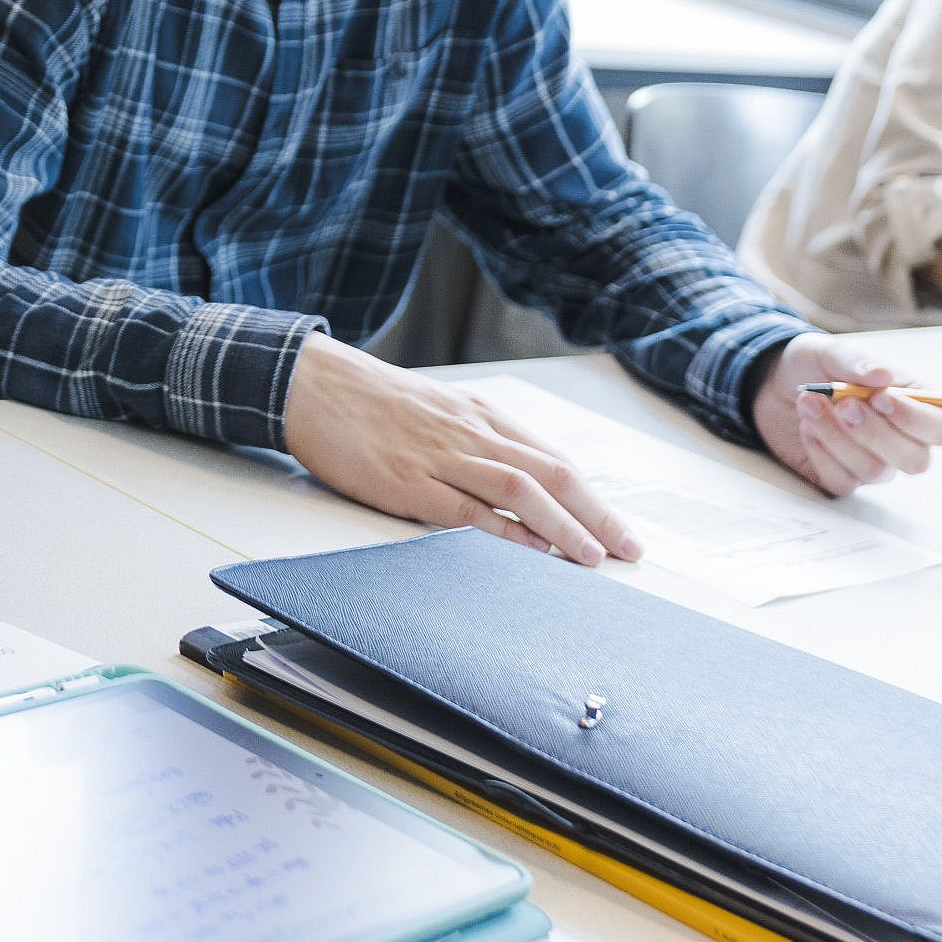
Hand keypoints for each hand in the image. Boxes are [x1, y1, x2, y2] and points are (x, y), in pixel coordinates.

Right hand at [280, 335, 638, 562]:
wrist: (312, 384)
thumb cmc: (372, 399)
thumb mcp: (438, 407)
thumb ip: (477, 439)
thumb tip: (520, 480)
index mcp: (481, 414)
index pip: (553, 458)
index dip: (593, 497)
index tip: (620, 529)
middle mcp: (470, 433)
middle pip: (550, 473)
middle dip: (597, 515)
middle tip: (630, 550)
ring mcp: (440, 457)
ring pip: (519, 490)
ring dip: (563, 526)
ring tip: (593, 558)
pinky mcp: (406, 482)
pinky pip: (465, 510)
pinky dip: (503, 532)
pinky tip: (528, 551)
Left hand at [752, 336, 941, 495]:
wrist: (773, 384)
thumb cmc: (814, 365)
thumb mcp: (832, 351)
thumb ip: (858, 361)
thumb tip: (883, 376)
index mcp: (914, 405)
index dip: (917, 420)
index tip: (880, 398)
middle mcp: (901, 440)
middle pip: (916, 460)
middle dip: (876, 433)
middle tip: (843, 404)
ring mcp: (874, 463)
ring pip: (875, 471)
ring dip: (838, 437)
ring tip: (810, 403)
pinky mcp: (843, 478)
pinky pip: (842, 481)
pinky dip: (820, 452)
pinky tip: (806, 427)